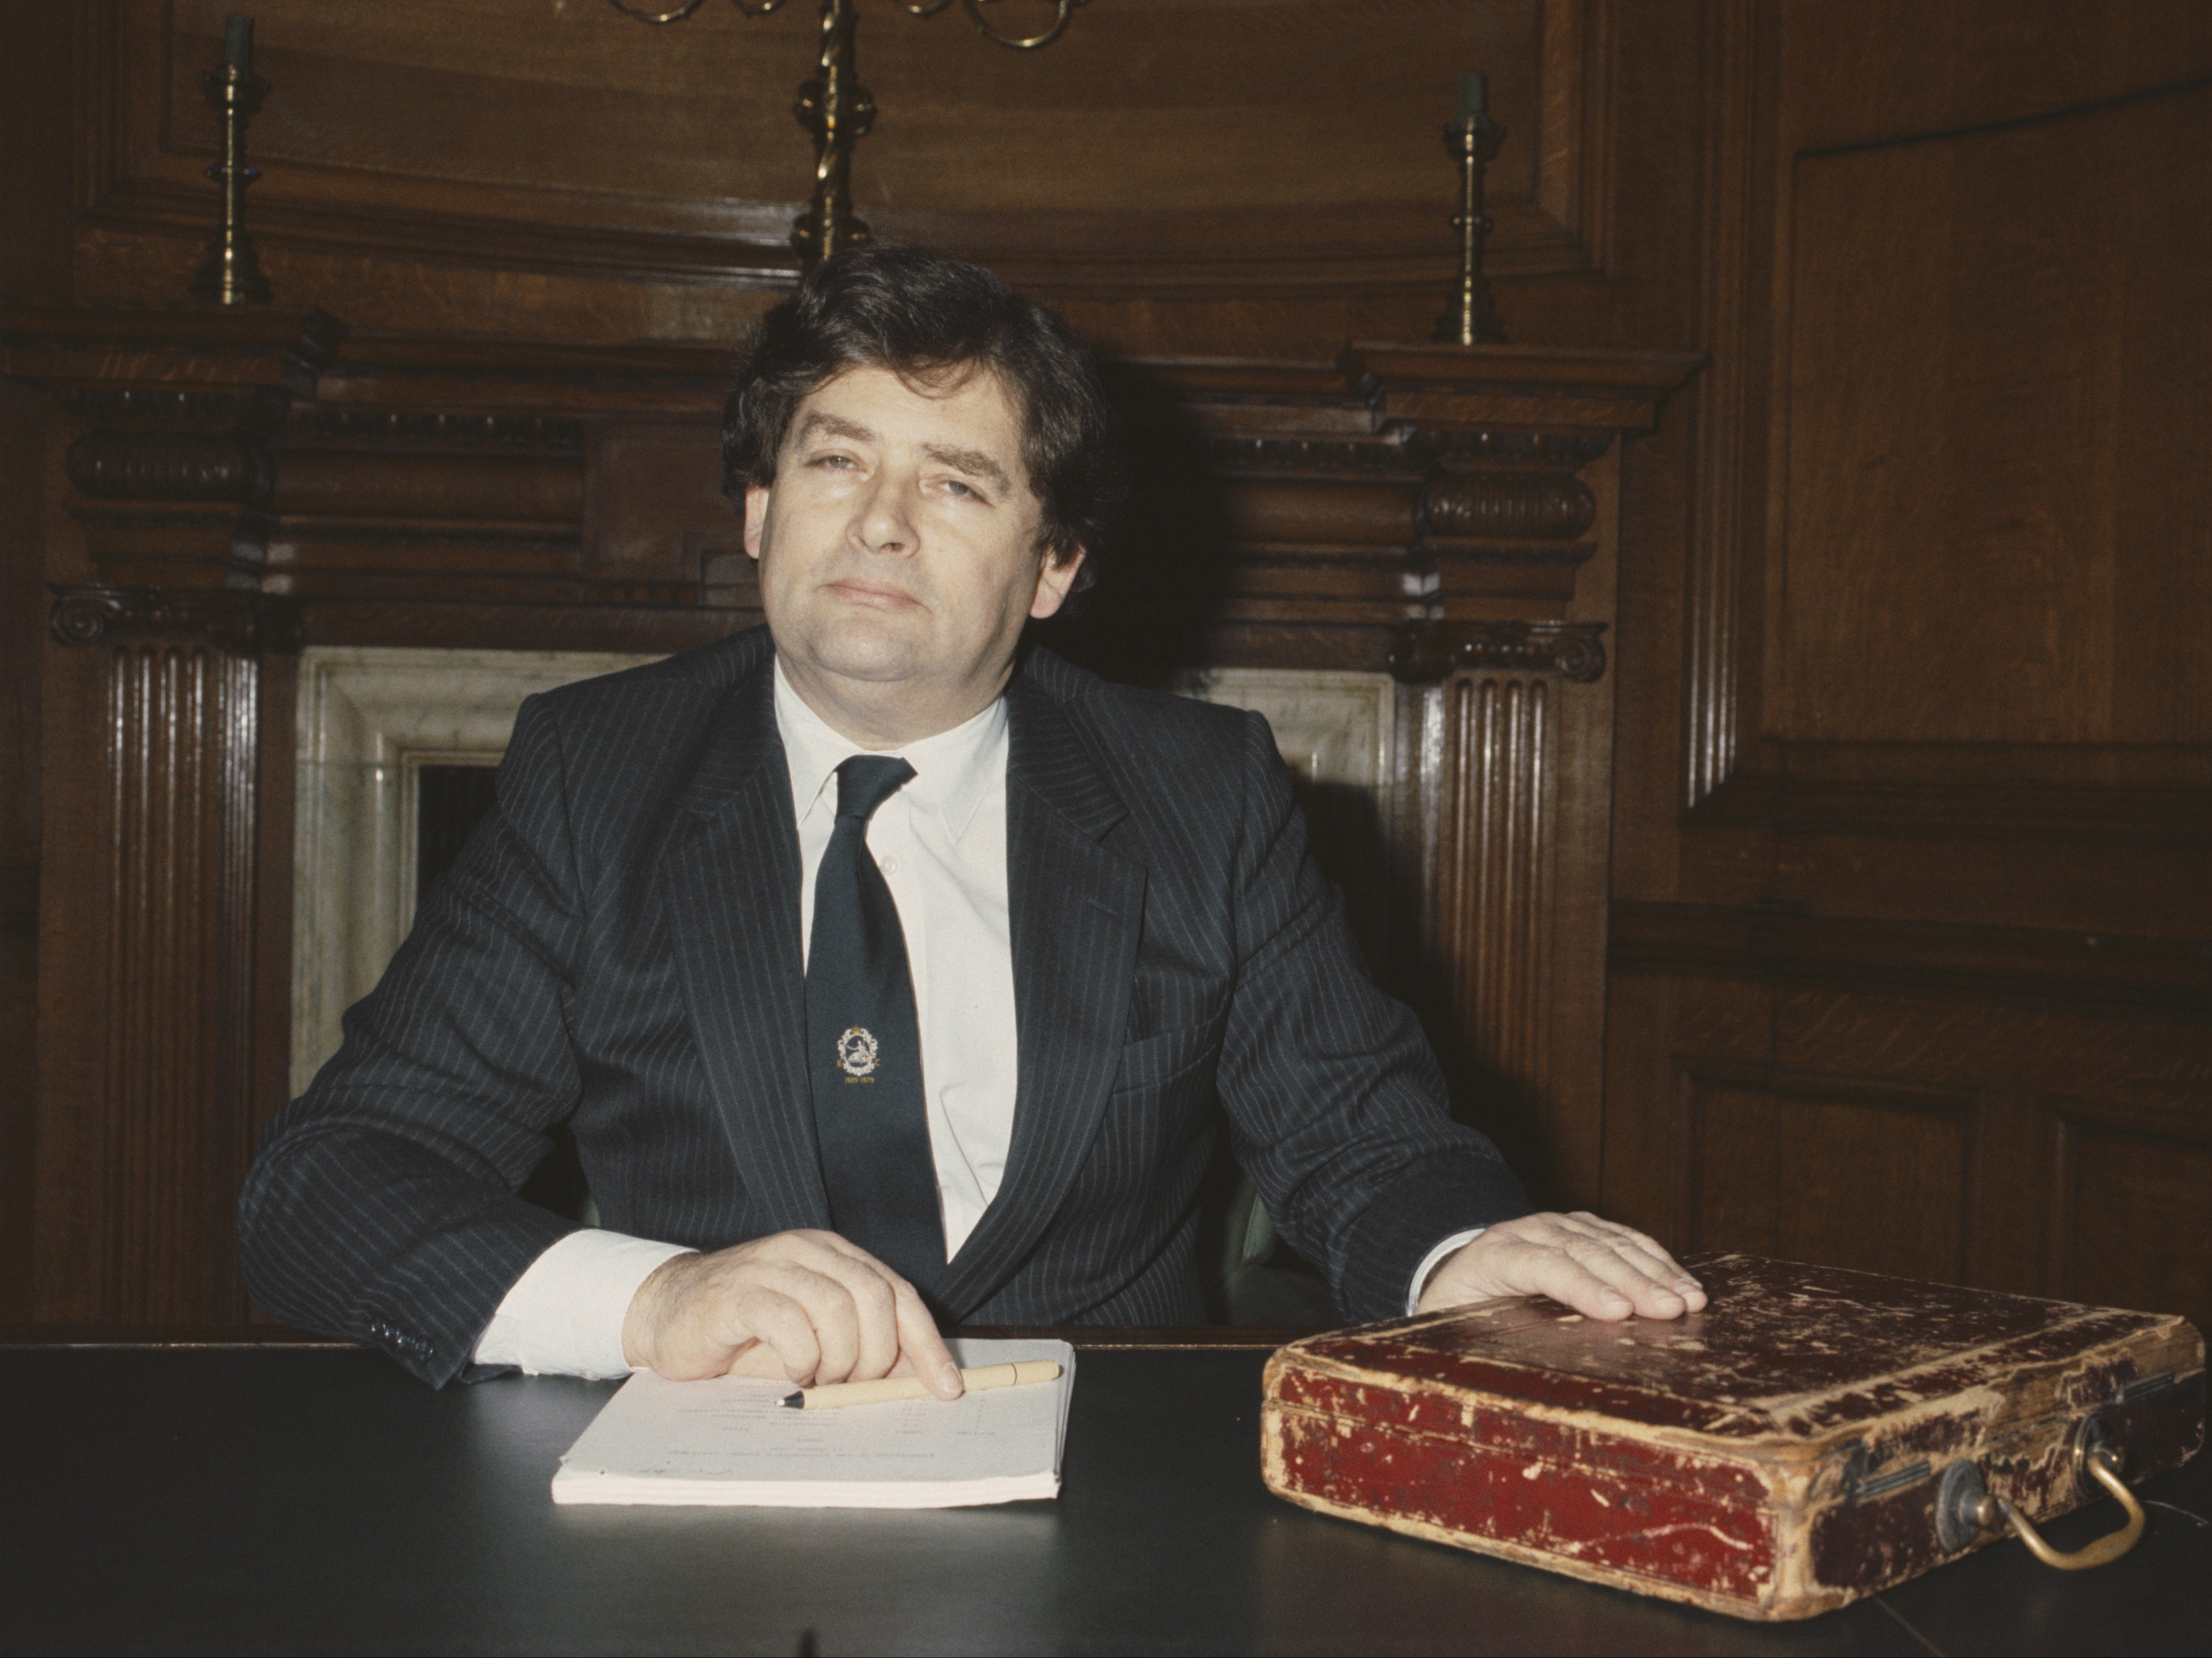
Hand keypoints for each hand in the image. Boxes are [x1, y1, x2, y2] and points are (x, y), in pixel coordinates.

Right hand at [621, 1229, 962, 1397]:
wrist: (668, 1313)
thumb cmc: (746, 1332)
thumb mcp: (813, 1338)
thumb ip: (859, 1345)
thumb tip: (914, 1376)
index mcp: (835, 1255)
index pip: (898, 1292)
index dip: (927, 1343)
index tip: (947, 1388)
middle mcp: (807, 1250)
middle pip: (874, 1296)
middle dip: (876, 1354)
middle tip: (853, 1385)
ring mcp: (771, 1265)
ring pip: (837, 1306)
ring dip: (838, 1359)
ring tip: (819, 1379)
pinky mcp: (737, 1291)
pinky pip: (788, 1321)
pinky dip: (802, 1357)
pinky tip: (794, 1372)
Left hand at [1416, 1211, 1706, 1321]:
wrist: (1458, 1269)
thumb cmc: (1456, 1310)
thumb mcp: (1447, 1324)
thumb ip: (1461, 1338)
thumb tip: (1476, 1374)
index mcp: (1491, 1256)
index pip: (1540, 1265)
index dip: (1580, 1286)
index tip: (1618, 1312)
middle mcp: (1526, 1232)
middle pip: (1584, 1251)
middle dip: (1632, 1281)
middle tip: (1672, 1309)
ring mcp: (1557, 1224)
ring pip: (1610, 1242)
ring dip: (1655, 1270)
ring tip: (1690, 1299)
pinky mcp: (1581, 1226)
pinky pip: (1623, 1237)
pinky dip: (1656, 1258)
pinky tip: (1682, 1280)